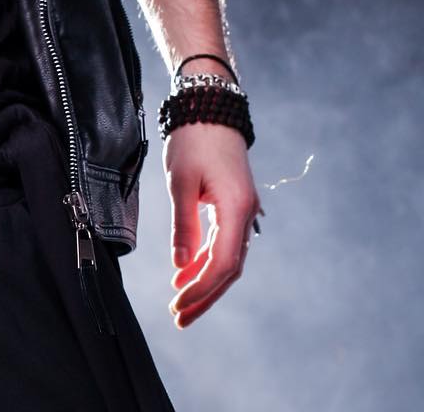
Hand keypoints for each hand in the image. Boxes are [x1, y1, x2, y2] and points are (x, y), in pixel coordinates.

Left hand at [164, 122, 262, 328]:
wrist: (210, 106)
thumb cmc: (194, 139)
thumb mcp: (181, 181)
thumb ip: (183, 225)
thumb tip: (181, 266)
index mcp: (236, 209)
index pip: (221, 263)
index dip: (200, 289)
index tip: (177, 304)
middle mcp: (246, 215)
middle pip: (229, 269)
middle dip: (205, 295)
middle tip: (180, 318)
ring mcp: (243, 211)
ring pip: (228, 258)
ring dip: (205, 281)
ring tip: (180, 301)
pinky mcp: (234, 205)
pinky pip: (224, 242)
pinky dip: (206, 259)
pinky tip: (187, 273)